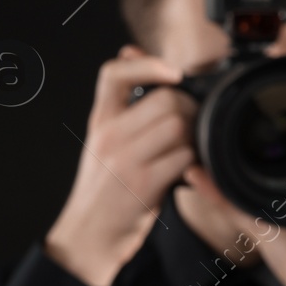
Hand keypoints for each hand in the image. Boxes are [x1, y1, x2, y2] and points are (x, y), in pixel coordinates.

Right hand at [45, 45, 197, 285]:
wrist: (90, 233)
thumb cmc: (106, 186)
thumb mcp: (105, 139)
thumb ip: (122, 103)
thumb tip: (131, 52)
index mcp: (100, 120)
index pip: (113, 73)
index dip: (147, 64)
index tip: (173, 72)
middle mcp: (109, 135)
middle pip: (165, 100)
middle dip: (190, 109)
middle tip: (192, 126)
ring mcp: (125, 159)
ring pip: (178, 126)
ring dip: (194, 137)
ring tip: (189, 149)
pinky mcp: (143, 183)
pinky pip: (184, 157)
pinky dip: (195, 162)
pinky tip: (188, 171)